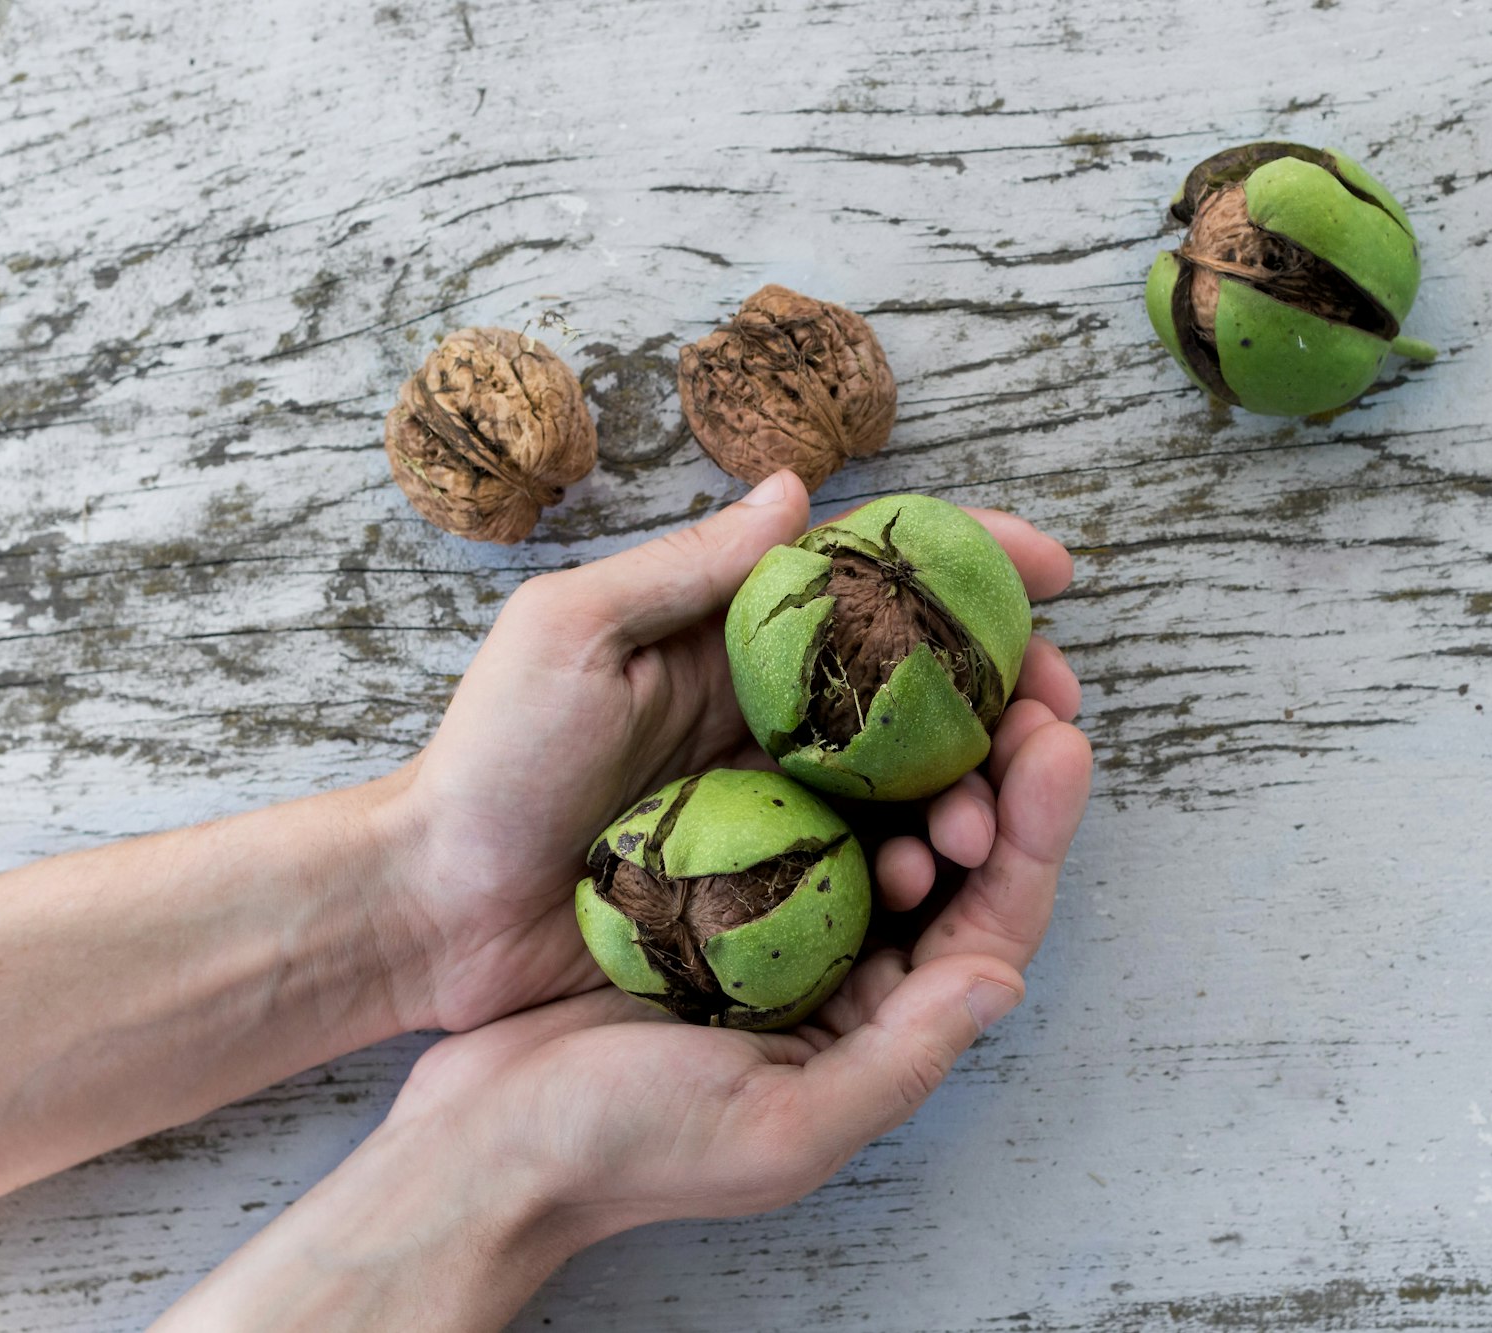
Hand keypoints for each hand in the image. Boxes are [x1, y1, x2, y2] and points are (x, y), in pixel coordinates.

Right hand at [155, 693, 1091, 1329]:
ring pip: (879, 816)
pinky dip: (820, 752)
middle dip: (997, 772)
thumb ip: (899, 1057)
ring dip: (918, 753)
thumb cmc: (633, 1147)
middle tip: (1019, 688)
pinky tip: (827, 703)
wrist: (486, 1133)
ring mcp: (780, 917)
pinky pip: (788, 800)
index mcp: (882, 1027)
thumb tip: (1002, 976)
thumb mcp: (783, 1127)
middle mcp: (848, 967)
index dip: (1038, 832)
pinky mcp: (712, 876)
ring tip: (937, 691)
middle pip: (956, 857)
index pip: (993, 921)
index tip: (1059, 741)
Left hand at [383, 470, 1083, 1032]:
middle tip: (1055, 718)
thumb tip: (796, 489)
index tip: (1053, 568)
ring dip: (975, 788)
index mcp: (733, 639)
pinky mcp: (772, 885)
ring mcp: (776, 801)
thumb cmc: (489, 760)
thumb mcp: (571, 633)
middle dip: (1005, 692)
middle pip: (921, 684)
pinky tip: (929, 878)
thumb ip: (687, 570)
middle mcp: (770, 712)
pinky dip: (918, 865)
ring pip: (912, 779)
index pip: (870, 579)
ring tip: (989, 817)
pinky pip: (870, 866)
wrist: (436, 907)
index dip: (969, 562)